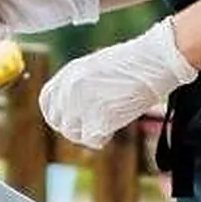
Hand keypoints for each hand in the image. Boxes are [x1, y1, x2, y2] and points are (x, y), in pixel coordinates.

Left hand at [39, 19, 197, 149]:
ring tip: (108, 121)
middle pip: (59, 122)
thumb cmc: (134, 62)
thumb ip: (80, 86)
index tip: (69, 121)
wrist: (154, 61)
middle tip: (93, 125)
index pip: (46, 102)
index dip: (56, 115)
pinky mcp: (96, 120)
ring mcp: (81, 106)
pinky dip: (104, 137)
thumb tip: (75, 110)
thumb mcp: (96, 68)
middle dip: (75, 127)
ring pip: (73, 134)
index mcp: (68, 73)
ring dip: (90, 132)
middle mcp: (69, 90)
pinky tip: (116, 125)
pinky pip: (93, 140)